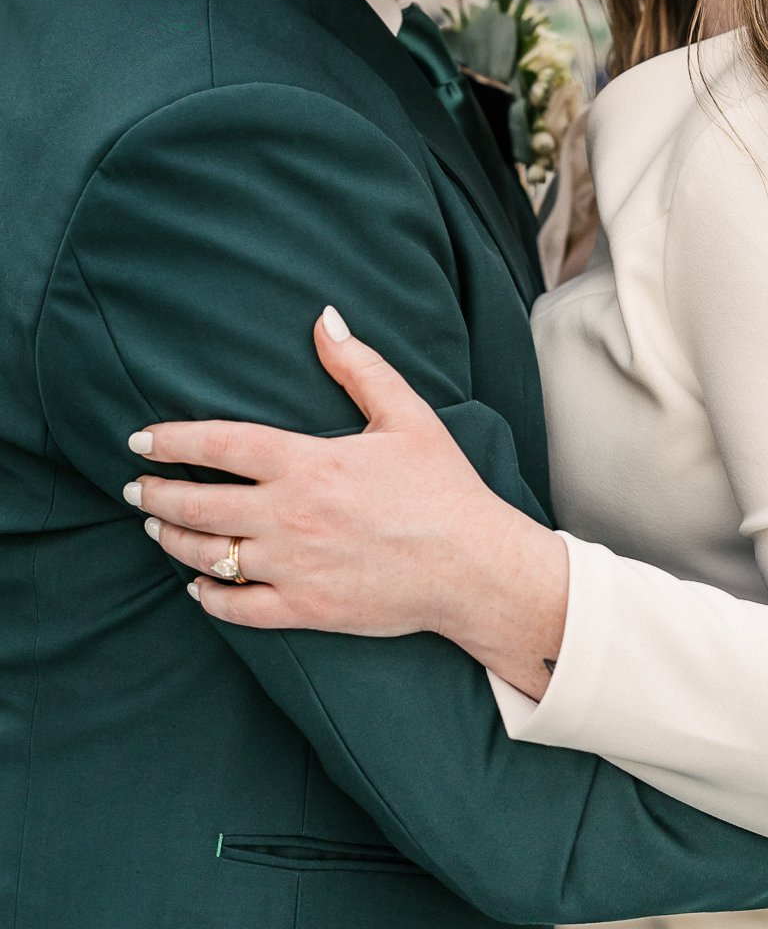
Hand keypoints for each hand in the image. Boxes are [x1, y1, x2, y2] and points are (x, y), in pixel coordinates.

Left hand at [125, 309, 568, 695]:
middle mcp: (290, 515)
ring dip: (172, 541)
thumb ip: (359, 367)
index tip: (140, 440)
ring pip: (207, 556)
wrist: (472, 566)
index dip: (173, 440)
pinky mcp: (305, 609)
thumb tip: (325, 319)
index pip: (220, 446)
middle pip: (198, 505)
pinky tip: (198, 585)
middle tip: (135, 487)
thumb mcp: (407, 415)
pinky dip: (208, 597)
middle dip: (156, 494)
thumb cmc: (442, 488)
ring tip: (156, 528)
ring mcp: (293, 566)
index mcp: (309, 463)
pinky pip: (237, 607)